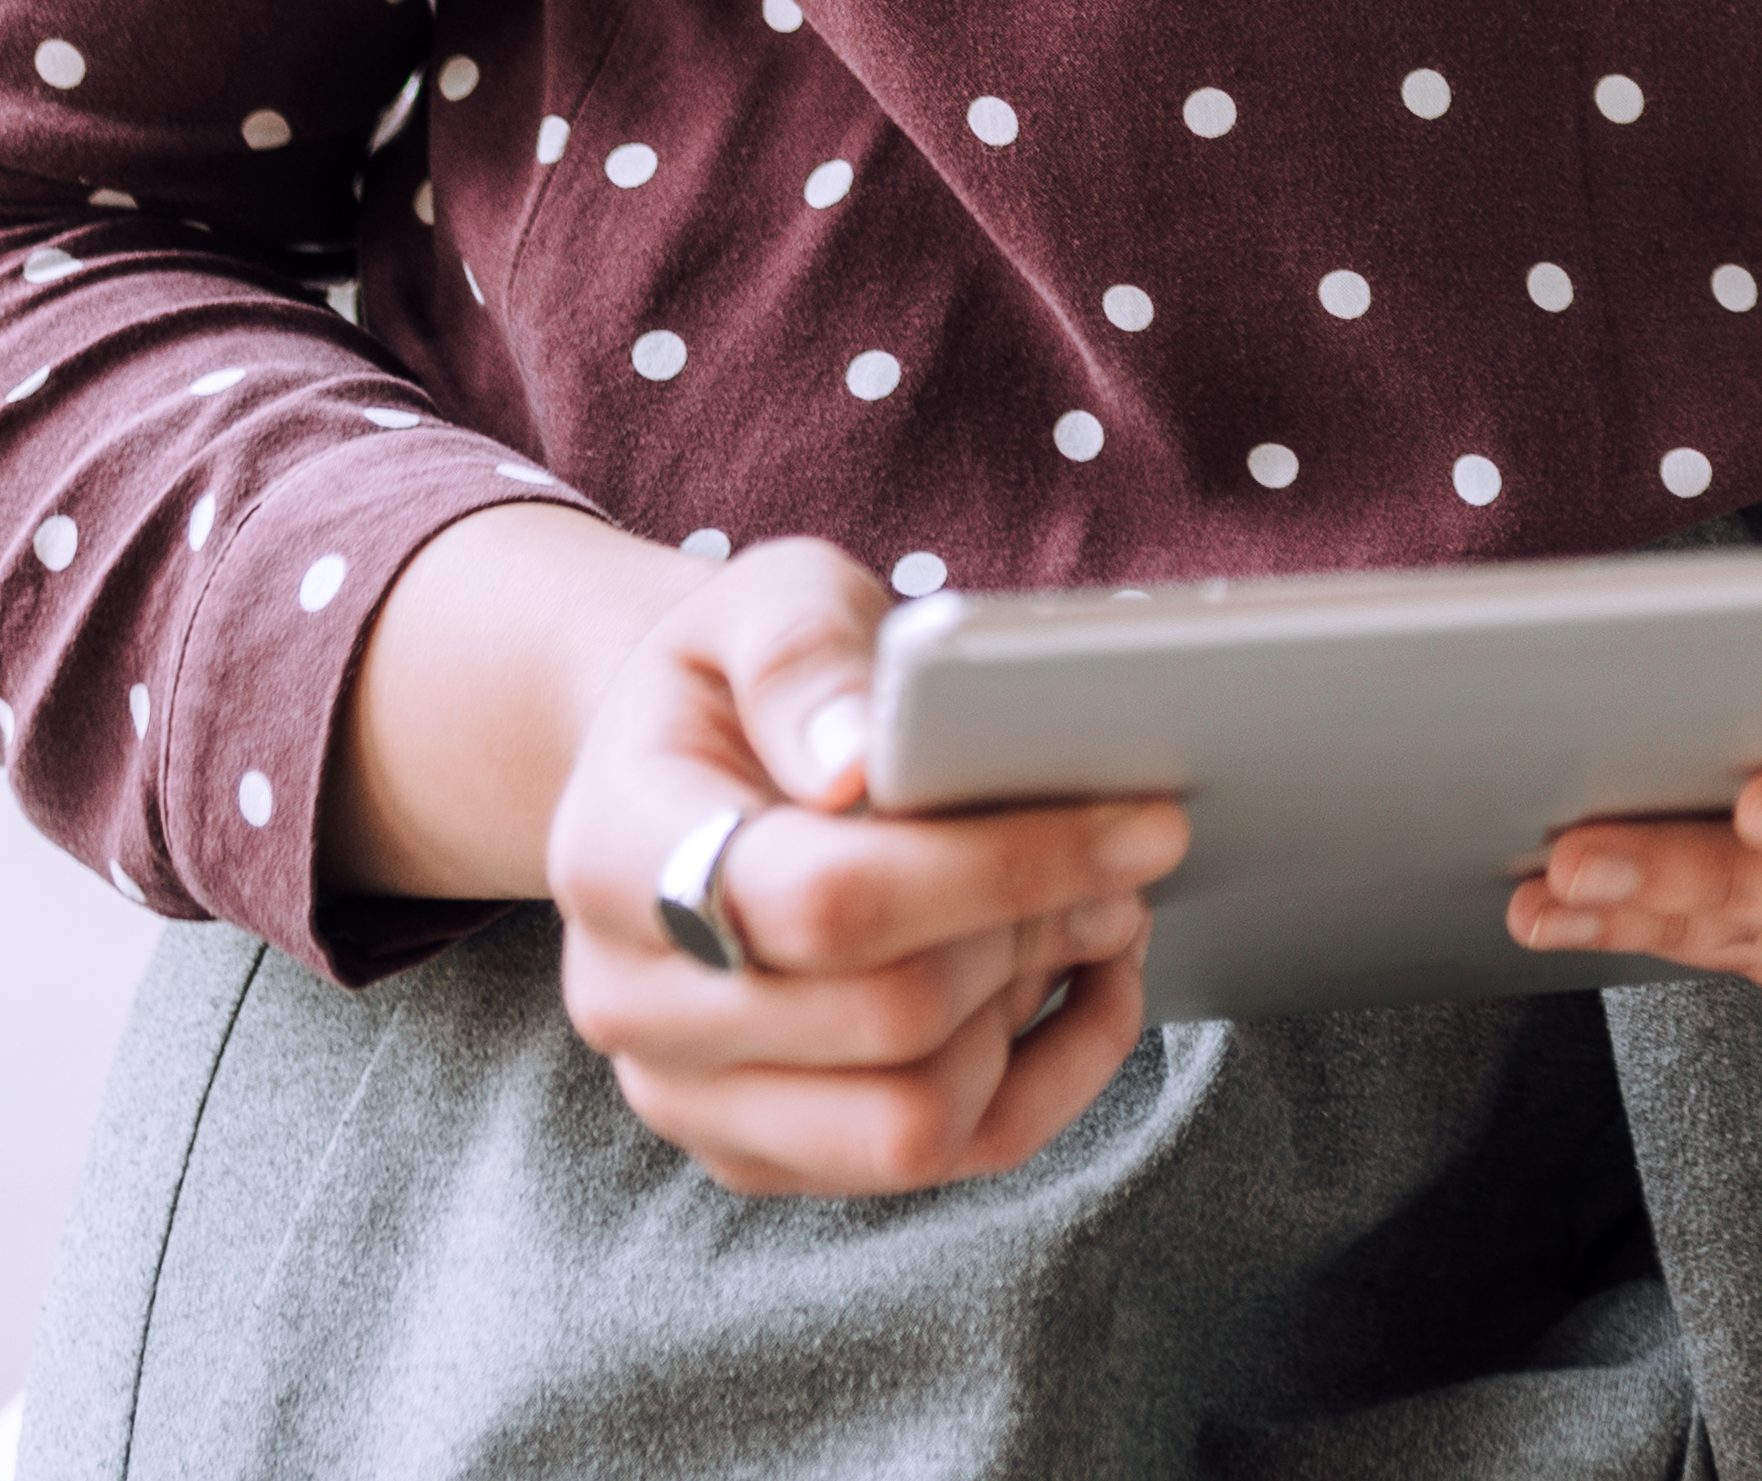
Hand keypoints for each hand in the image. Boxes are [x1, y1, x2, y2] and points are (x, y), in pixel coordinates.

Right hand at [536, 534, 1173, 1195]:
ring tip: (1097, 905)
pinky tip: (1083, 974)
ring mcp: (691, 1095)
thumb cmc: (743, 681)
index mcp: (615, 854)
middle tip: (1130, 850)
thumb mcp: (761, 605)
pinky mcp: (765, 1149)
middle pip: (888, 1020)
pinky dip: (1052, 1078)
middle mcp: (632, 1001)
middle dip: (1039, 929)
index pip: (826, 900)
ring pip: (916, 1123)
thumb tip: (859, 756)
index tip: (1146, 817)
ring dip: (1039, 1011)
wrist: (687, 770)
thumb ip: (804, 658)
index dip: (1003, 866)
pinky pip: (946, 1156)